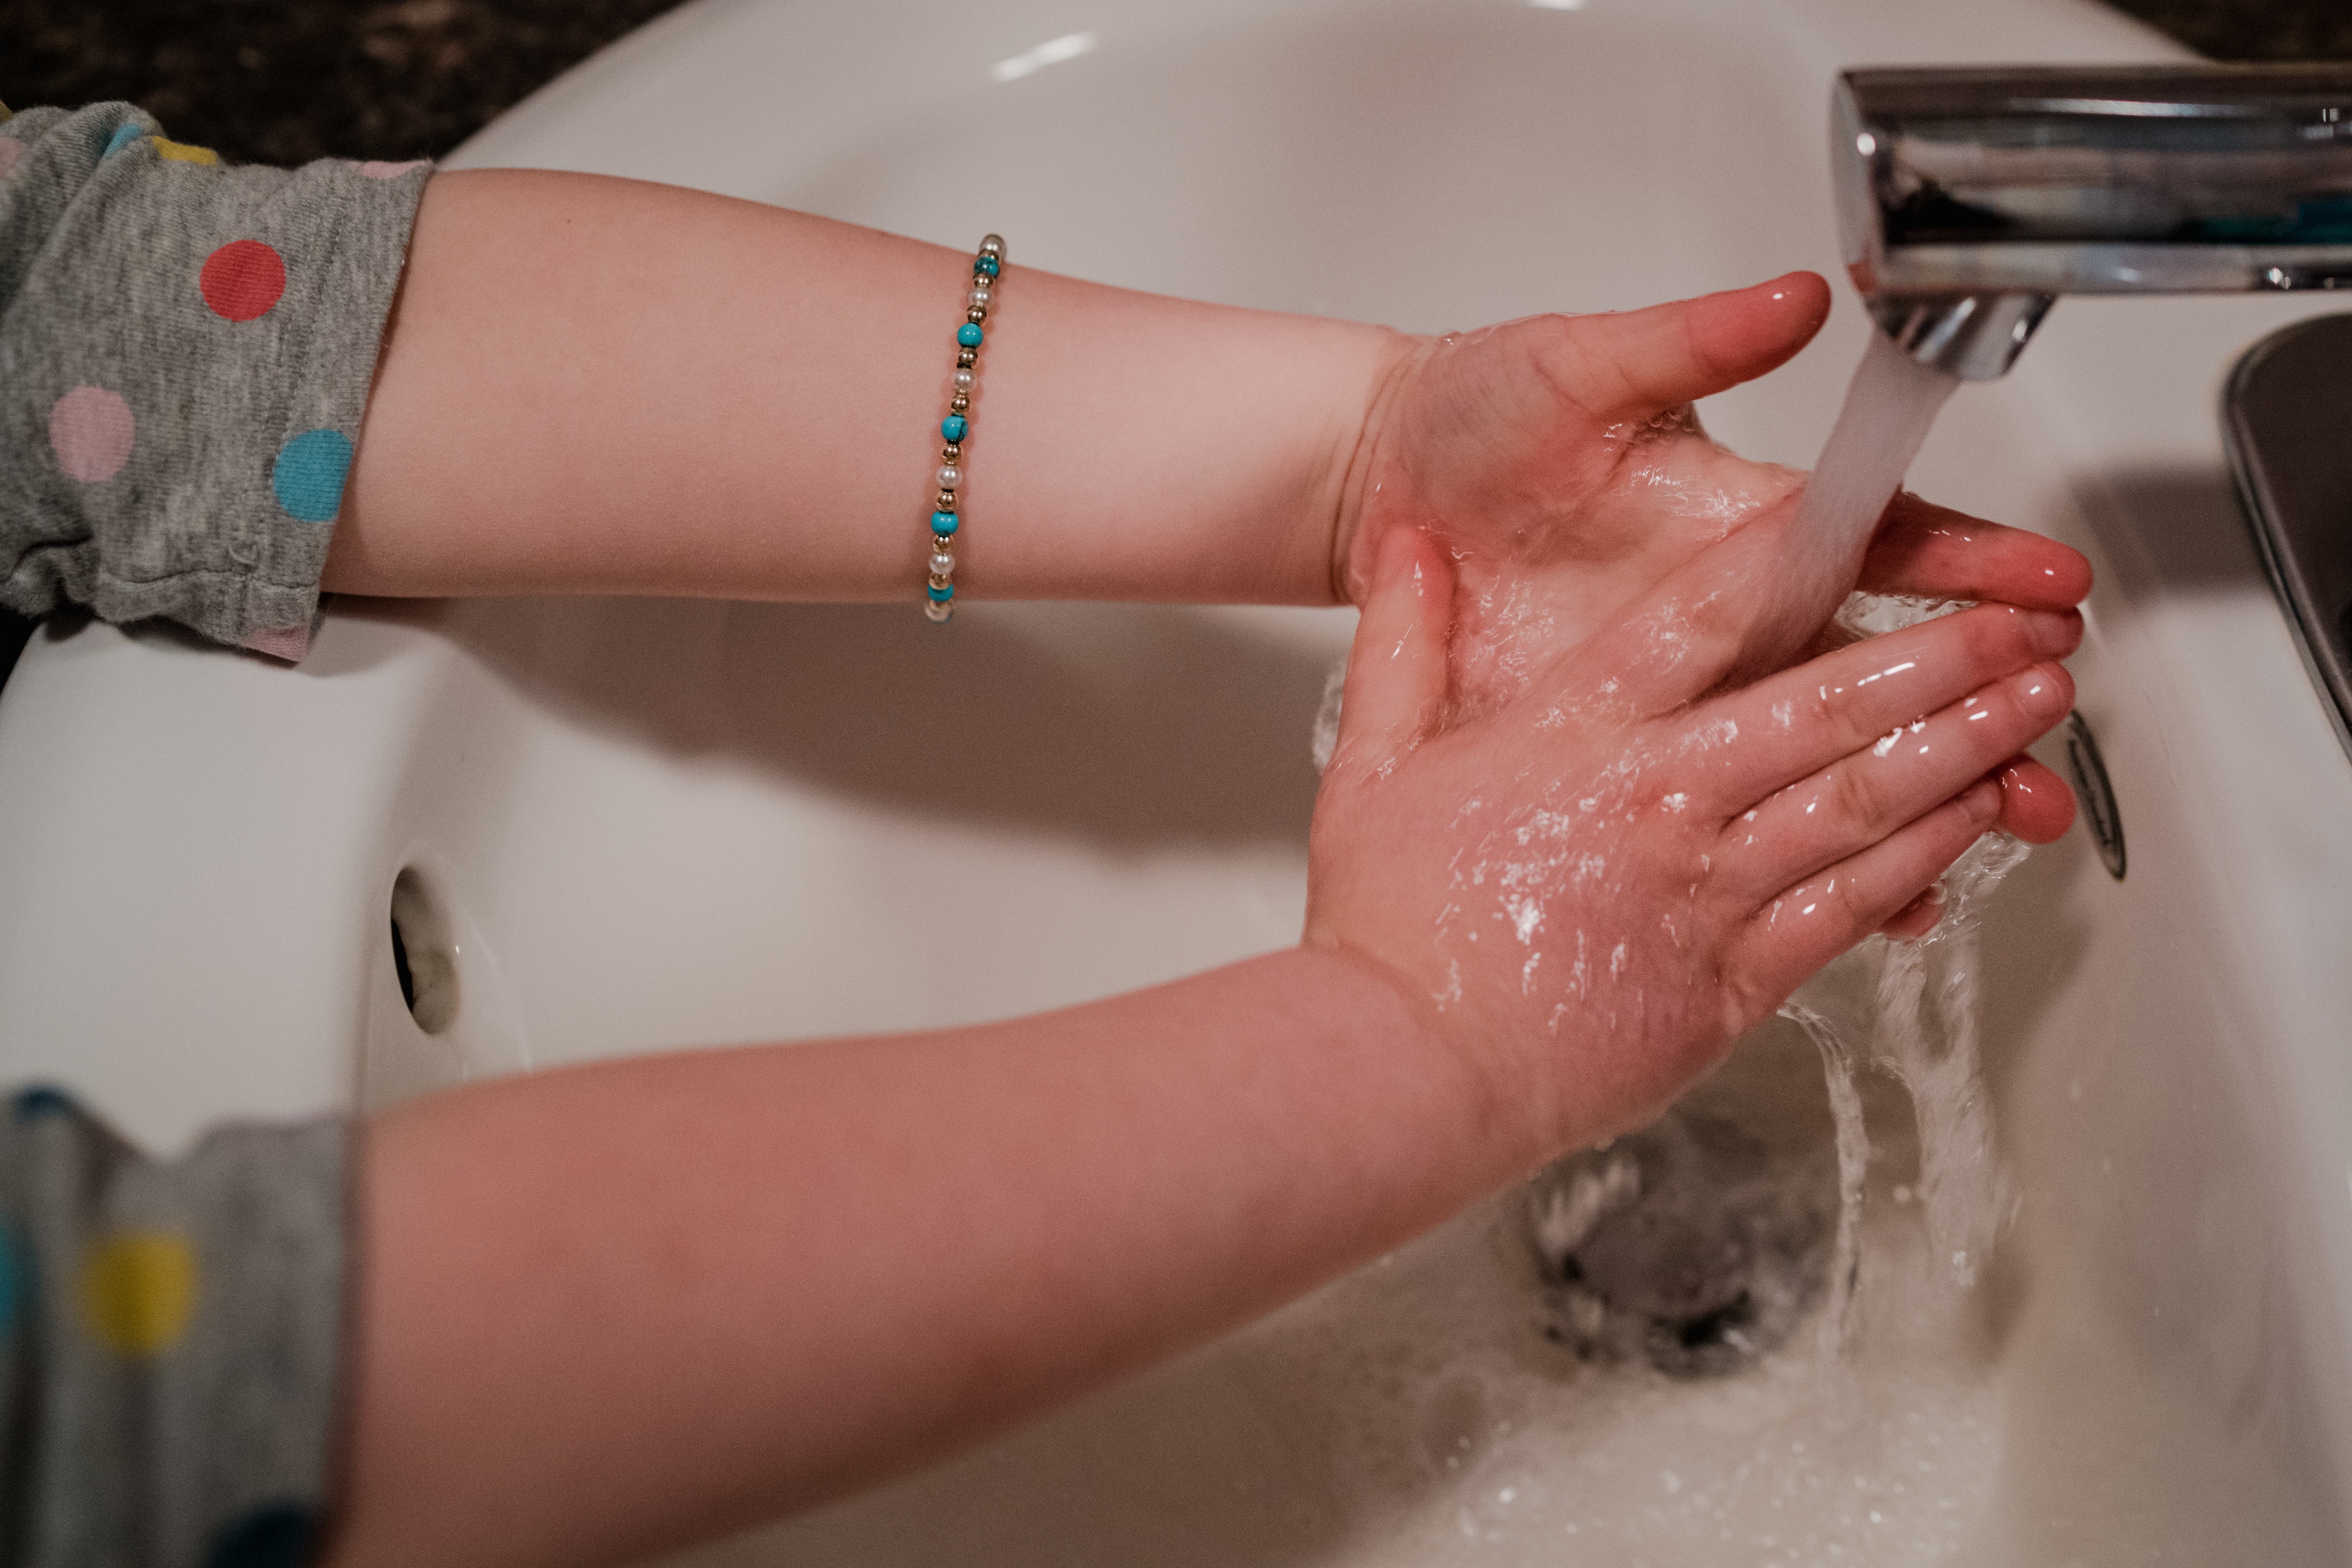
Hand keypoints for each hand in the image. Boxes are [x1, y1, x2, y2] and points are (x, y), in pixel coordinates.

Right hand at [1305, 520, 2081, 1151]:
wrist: (1404, 1069)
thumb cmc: (1389, 931)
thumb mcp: (1368, 766)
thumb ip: (1397, 647)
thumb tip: (1410, 550)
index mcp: (1574, 735)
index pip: (1706, 616)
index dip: (1800, 554)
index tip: (1874, 516)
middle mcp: (1658, 800)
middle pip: (1824, 705)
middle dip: (1938, 657)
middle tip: (2023, 622)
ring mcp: (1704, 891)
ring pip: (1860, 801)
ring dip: (1961, 746)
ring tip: (2035, 704)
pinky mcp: (1731, 979)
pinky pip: (1849, 905)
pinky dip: (1923, 857)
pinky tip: (1976, 817)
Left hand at [1333, 274, 2087, 845]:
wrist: (1378, 490)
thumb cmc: (1476, 419)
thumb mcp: (1581, 367)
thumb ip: (1691, 343)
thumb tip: (1798, 300)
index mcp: (1740, 521)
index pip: (1879, 540)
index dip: (1969, 559)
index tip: (2046, 581)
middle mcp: (1732, 612)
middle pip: (1882, 655)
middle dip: (1983, 684)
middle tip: (2053, 716)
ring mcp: (1689, 690)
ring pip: (1834, 744)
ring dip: (1930, 777)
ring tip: (2012, 810)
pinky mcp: (1630, 750)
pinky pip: (1741, 808)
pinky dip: (1823, 847)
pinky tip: (1893, 884)